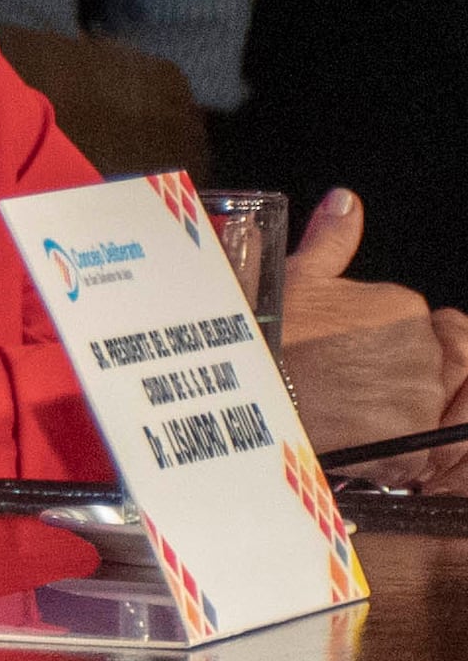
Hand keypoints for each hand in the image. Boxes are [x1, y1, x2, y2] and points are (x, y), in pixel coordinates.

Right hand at [274, 189, 451, 459]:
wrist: (239, 385)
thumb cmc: (260, 332)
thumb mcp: (294, 276)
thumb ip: (331, 240)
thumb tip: (345, 202)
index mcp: (403, 307)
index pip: (414, 338)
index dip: (377, 355)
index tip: (343, 364)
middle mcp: (422, 347)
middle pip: (421, 374)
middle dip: (387, 386)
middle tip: (336, 392)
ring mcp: (419, 393)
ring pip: (418, 414)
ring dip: (386, 421)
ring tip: (337, 418)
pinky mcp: (411, 440)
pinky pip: (415, 456)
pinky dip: (388, 458)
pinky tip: (350, 444)